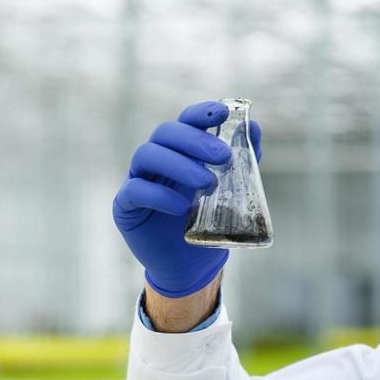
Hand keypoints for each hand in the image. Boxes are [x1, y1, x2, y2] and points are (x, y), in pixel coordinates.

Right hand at [112, 100, 263, 297]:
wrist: (189, 266)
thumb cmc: (207, 224)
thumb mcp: (230, 193)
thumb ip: (242, 162)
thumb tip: (254, 127)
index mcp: (179, 151)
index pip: (185, 122)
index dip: (200, 113)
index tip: (223, 112)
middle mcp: (156, 160)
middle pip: (165, 133)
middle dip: (194, 139)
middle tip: (222, 156)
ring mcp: (138, 180)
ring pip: (147, 154)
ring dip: (179, 164)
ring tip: (207, 183)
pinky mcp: (125, 206)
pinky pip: (135, 191)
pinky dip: (159, 195)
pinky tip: (182, 207)